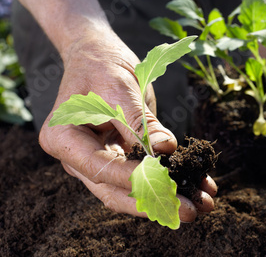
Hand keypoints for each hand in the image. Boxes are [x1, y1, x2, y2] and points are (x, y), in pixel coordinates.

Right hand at [39, 34, 216, 222]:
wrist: (98, 54)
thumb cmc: (102, 65)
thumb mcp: (120, 88)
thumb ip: (141, 122)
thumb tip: (166, 150)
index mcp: (64, 138)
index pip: (100, 168)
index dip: (134, 179)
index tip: (167, 183)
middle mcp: (77, 157)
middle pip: (115, 190)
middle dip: (155, 202)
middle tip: (191, 210)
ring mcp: (98, 160)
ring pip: (131, 190)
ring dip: (167, 197)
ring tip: (202, 202)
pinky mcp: (119, 157)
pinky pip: (142, 175)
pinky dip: (169, 180)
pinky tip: (198, 184)